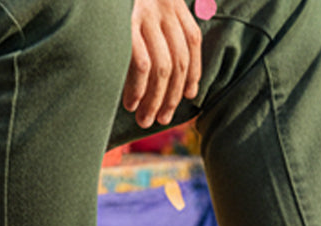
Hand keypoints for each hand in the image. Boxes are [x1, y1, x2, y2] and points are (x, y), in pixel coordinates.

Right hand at [124, 0, 202, 128]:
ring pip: (163, 69)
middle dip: (172, 96)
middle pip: (179, 61)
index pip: (192, 40)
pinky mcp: (126, 23)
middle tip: (161, 119)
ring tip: (144, 118)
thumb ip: (157, 18)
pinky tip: (131, 103)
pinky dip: (139, 88)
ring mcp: (145, 14)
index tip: (189, 95)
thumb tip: (167, 61)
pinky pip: (142, 64)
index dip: (194, 71)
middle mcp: (164, 5)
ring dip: (155, 100)